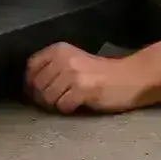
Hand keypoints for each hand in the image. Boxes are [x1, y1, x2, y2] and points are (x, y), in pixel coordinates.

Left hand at [24, 42, 150, 114]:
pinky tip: (77, 105)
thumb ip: (53, 68)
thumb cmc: (101, 73)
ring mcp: (73, 73)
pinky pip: (63, 106)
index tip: (35, 93)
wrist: (131, 77)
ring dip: (55, 105)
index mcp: (59, 49)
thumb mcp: (74, 61)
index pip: (31, 66)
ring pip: (47, 97)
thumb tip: (30, 87)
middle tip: (54, 103)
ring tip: (67, 103)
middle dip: (41, 98)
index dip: (29, 83)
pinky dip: (68, 109)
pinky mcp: (82, 89)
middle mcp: (64, 58)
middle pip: (37, 84)